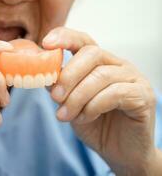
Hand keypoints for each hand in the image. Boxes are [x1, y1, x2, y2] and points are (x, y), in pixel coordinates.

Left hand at [43, 27, 158, 173]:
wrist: (118, 152)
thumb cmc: (94, 125)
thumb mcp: (70, 104)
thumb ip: (60, 87)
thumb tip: (45, 76)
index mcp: (99, 63)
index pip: (83, 40)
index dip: (65, 37)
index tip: (45, 44)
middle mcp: (117, 65)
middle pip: (92, 53)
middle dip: (69, 75)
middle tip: (54, 97)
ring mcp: (133, 78)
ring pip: (101, 76)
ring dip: (77, 97)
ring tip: (64, 115)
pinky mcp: (143, 96)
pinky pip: (115, 93)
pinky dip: (93, 106)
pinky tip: (85, 118)